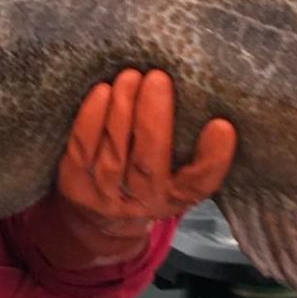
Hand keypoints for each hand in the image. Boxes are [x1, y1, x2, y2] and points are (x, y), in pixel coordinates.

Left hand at [54, 68, 235, 243]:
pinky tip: (102, 92)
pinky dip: (91, 119)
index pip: (199, 183)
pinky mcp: (75, 183)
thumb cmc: (145, 180)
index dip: (213, 158)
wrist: (98, 220)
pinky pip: (82, 148)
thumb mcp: (174, 174)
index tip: (221, 125)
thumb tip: (202, 94)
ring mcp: (105, 195)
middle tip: (158, 79)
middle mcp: (142, 200)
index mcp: (175, 197)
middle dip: (152, 119)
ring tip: (130, 77)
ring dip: (122, 110)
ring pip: (114, 153)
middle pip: (148, 163)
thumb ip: (188, 148)